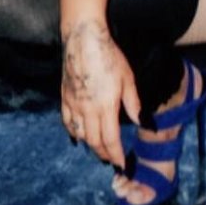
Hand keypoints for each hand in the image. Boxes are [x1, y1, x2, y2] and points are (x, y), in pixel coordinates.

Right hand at [60, 19, 140, 169]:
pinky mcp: (64, 97)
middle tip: (110, 160)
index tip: (121, 164)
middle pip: (94, 141)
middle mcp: (87, 110)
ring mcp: (73, 104)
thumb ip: (133, 103)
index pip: (110, 140)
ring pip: (80, 134)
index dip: (116, 155)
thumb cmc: (109, 57)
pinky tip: (77, 136)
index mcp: (105, 107)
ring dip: (89, 145)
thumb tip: (141, 122)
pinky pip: (67, 121)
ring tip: (98, 149)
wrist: (83, 40)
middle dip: (103, 154)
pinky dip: (73, 132)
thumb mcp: (128, 79)